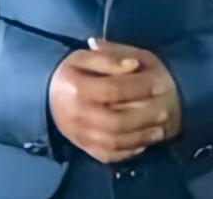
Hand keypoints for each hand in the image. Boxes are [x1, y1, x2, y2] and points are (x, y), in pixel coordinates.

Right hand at [48, 40, 180, 163]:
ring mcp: (79, 135)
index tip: (159, 83)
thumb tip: (132, 65)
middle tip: (164, 111)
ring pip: (113, 142)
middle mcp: (77, 115)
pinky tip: (142, 144)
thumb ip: (108, 57)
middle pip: (115, 121)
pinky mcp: (83, 148)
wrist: (47, 95)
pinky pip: (107, 155)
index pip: (113, 89)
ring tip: (159, 130)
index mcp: (77, 88)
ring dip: (140, 138)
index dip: (138, 87)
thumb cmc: (72, 72)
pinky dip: (127, 153)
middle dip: (143, 118)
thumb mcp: (84, 56)